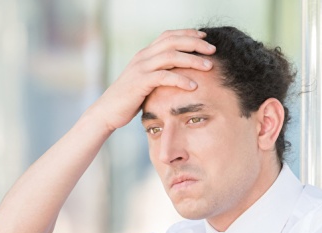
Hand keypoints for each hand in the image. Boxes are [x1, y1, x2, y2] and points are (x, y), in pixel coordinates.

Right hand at [91, 29, 215, 132]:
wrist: (108, 111)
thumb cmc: (130, 99)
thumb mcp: (146, 82)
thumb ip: (160, 73)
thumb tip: (179, 73)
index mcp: (146, 54)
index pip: (169, 36)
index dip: (187, 34)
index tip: (205, 38)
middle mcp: (143, 56)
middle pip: (173, 41)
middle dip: (195, 43)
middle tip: (213, 50)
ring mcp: (141, 68)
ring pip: (170, 56)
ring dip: (192, 59)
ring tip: (209, 66)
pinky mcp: (140, 82)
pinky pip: (164, 76)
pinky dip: (180, 79)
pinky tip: (194, 86)